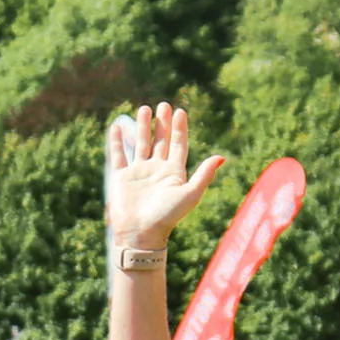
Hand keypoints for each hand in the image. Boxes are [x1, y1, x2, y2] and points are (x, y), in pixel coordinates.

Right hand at [107, 103, 223, 249]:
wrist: (141, 234)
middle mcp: (156, 170)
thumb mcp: (190, 194)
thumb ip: (204, 175)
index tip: (181, 112)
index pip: (178, 145)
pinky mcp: (122, 178)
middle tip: (164, 105)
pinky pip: (119, 155)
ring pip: (141, 144)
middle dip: (162, 123)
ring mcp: (138, 173)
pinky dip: (117, 141)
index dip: (180, 129)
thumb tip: (221, 157)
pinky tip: (117, 126)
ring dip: (142, 127)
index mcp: (174, 173)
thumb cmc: (167, 217)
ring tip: (144, 109)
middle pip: (161, 141)